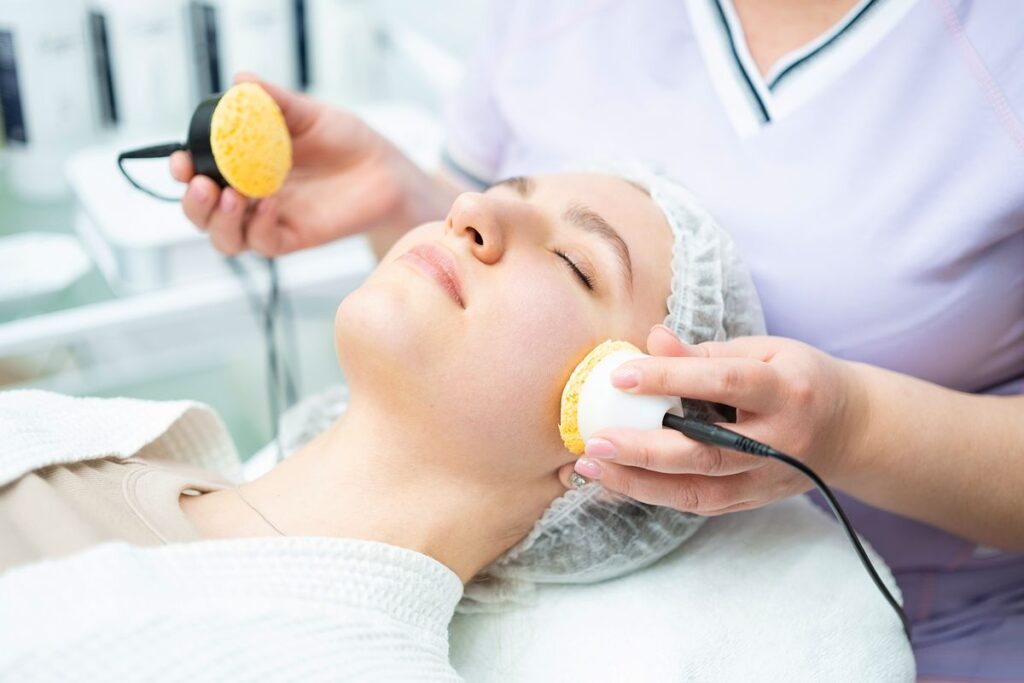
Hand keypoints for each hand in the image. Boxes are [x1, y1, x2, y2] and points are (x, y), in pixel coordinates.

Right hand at [170, 73, 449, 255]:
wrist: (383, 169)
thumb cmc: (343, 140)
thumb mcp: (307, 114)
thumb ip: (274, 100)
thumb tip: (242, 80)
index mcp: (242, 165)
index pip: (198, 173)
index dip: (182, 169)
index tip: (180, 159)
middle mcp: (249, 196)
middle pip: (202, 213)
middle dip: (193, 203)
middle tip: (201, 183)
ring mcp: (269, 220)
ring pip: (226, 239)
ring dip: (219, 222)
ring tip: (231, 196)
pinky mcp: (293, 238)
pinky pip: (264, 244)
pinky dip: (261, 226)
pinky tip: (270, 203)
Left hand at [557, 325, 869, 514]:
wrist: (852, 430)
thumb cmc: (798, 378)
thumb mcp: (764, 351)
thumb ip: (705, 351)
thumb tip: (651, 339)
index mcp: (785, 390)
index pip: (722, 382)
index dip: (670, 378)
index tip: (620, 376)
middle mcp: (779, 441)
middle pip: (707, 452)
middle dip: (645, 450)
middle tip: (595, 442)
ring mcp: (768, 478)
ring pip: (698, 490)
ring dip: (639, 482)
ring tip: (592, 467)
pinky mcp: (754, 500)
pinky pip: (699, 504)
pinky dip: (654, 495)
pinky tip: (617, 482)